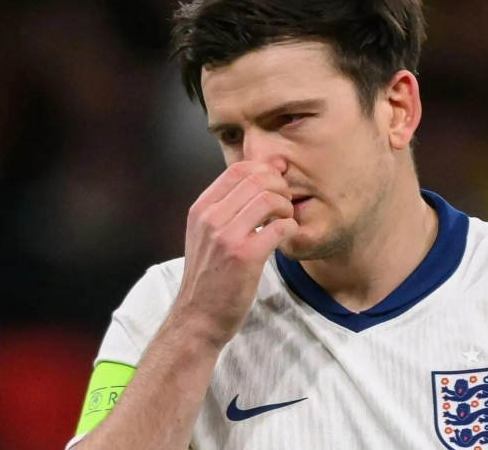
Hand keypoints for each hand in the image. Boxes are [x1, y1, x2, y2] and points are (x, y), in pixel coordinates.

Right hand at [176, 161, 297, 347]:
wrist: (197, 317)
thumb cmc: (208, 276)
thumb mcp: (206, 234)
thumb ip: (229, 207)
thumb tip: (262, 174)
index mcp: (201, 209)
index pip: (238, 170)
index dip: (264, 170)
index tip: (276, 184)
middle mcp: (211, 218)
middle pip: (257, 179)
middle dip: (280, 187)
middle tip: (284, 204)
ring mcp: (227, 236)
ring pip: (269, 199)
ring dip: (286, 207)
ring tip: (285, 220)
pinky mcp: (246, 256)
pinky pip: (279, 227)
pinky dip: (290, 227)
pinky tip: (286, 236)